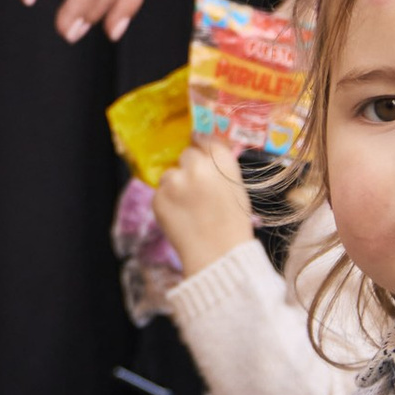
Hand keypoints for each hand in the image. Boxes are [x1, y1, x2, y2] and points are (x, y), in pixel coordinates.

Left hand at [148, 138, 256, 276]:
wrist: (218, 256)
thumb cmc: (233, 225)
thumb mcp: (236, 188)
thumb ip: (220, 168)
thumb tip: (204, 154)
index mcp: (221, 160)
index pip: (204, 138)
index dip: (201, 146)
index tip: (200, 152)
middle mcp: (196, 165)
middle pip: (186, 154)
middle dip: (189, 167)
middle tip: (196, 188)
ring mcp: (175, 181)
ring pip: (170, 174)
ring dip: (176, 185)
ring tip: (189, 207)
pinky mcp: (158, 198)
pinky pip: (161, 193)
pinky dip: (167, 202)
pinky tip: (181, 217)